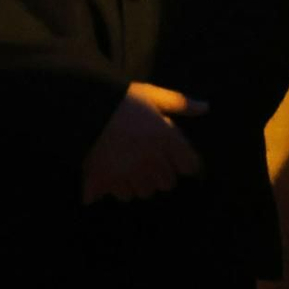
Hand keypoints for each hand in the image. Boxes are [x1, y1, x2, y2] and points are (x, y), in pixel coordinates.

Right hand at [82, 82, 206, 204]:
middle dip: (162, 172)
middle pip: (168, 183)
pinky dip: (121, 188)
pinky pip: (124, 194)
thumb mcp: (151, 94)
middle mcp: (152, 160)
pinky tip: (115, 173)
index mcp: (166, 137)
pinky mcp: (109, 182)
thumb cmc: (120, 99)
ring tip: (130, 164)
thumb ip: (179, 103)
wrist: (82, 109)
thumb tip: (206, 107)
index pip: (189, 165)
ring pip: (146, 191)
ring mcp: (130, 174)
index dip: (183, 161)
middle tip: (149, 157)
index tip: (175, 155)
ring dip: (142, 182)